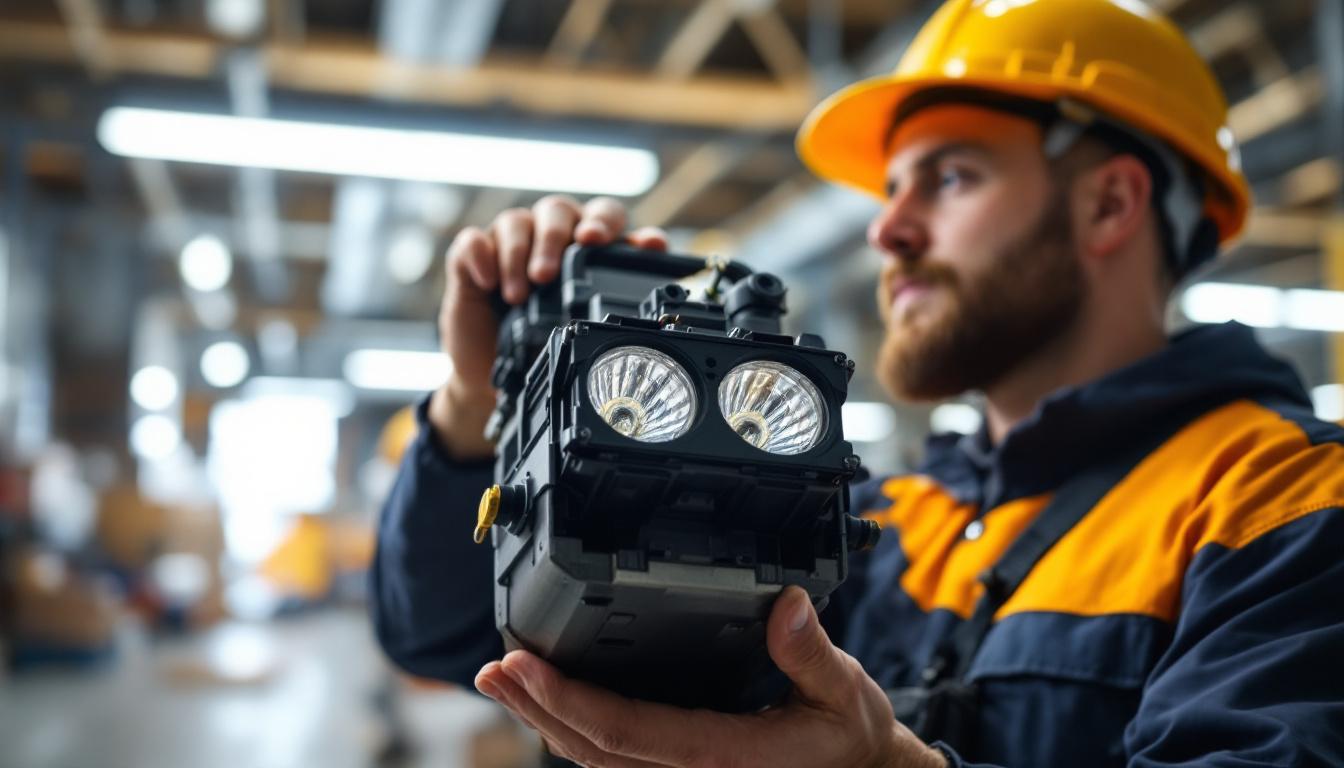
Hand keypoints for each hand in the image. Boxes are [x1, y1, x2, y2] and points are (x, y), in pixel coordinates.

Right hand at [430, 195, 668, 458]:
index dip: (603, 221)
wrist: (495, 370)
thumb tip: (654, 251)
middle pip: (557, 210)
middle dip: (553, 240)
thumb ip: (618, 290)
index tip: (596, 239)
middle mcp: (550, 234)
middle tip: (547, 276)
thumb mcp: (587, 321)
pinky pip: (473, 241)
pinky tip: (489, 281)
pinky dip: (481, 256)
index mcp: (585, 244)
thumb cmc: (546, 341)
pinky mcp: (474, 257)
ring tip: (519, 295)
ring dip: (517, 255)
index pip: (602, 215)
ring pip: (516, 222)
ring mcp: (510, 242)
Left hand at [473, 586, 946, 767]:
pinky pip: (615, 759)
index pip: (629, 733)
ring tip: (503, 681)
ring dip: (544, 719)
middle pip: (592, 751)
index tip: (525, 665)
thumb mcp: (846, 694)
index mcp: (725, 757)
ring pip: (595, 760)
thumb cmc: (849, 740)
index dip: (569, 699)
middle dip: (536, 708)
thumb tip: (786, 607)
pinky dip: (574, 729)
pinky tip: (552, 703)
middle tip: (493, 668)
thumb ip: (812, 654)